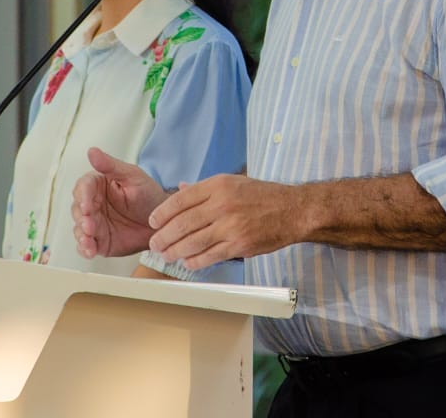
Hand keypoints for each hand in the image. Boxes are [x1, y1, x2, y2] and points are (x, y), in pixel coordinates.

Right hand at [70, 147, 167, 258]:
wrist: (164, 221)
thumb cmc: (149, 195)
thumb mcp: (133, 176)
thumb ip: (111, 166)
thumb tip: (92, 151)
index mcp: (98, 186)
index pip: (84, 187)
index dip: (83, 196)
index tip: (88, 205)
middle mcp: (93, 205)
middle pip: (78, 209)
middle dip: (82, 218)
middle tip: (89, 224)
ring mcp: (95, 224)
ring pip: (79, 229)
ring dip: (81, 234)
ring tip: (89, 239)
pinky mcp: (99, 241)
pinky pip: (87, 245)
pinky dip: (85, 248)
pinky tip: (89, 250)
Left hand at [147, 174, 303, 269]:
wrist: (293, 210)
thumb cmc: (262, 196)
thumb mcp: (232, 182)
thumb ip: (204, 189)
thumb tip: (180, 189)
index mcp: (218, 186)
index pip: (181, 200)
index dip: (162, 212)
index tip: (153, 221)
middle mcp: (222, 204)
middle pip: (183, 223)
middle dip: (164, 236)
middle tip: (155, 244)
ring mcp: (231, 226)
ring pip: (193, 242)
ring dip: (175, 251)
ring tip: (166, 255)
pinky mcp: (239, 245)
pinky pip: (210, 255)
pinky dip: (195, 261)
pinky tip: (187, 262)